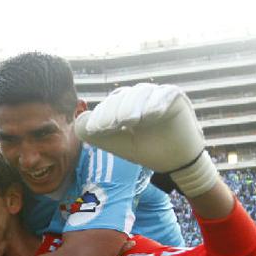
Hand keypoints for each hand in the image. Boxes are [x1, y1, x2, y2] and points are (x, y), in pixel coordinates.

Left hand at [76, 83, 217, 197]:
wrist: (176, 162)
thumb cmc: (148, 151)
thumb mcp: (120, 144)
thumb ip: (99, 135)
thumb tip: (79, 121)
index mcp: (125, 105)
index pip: (111, 104)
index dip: (102, 115)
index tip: (96, 128)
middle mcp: (140, 97)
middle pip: (125, 97)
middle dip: (115, 110)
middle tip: (109, 125)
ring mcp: (158, 94)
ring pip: (142, 93)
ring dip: (133, 105)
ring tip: (128, 120)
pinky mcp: (176, 97)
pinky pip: (166, 94)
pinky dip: (158, 102)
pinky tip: (152, 114)